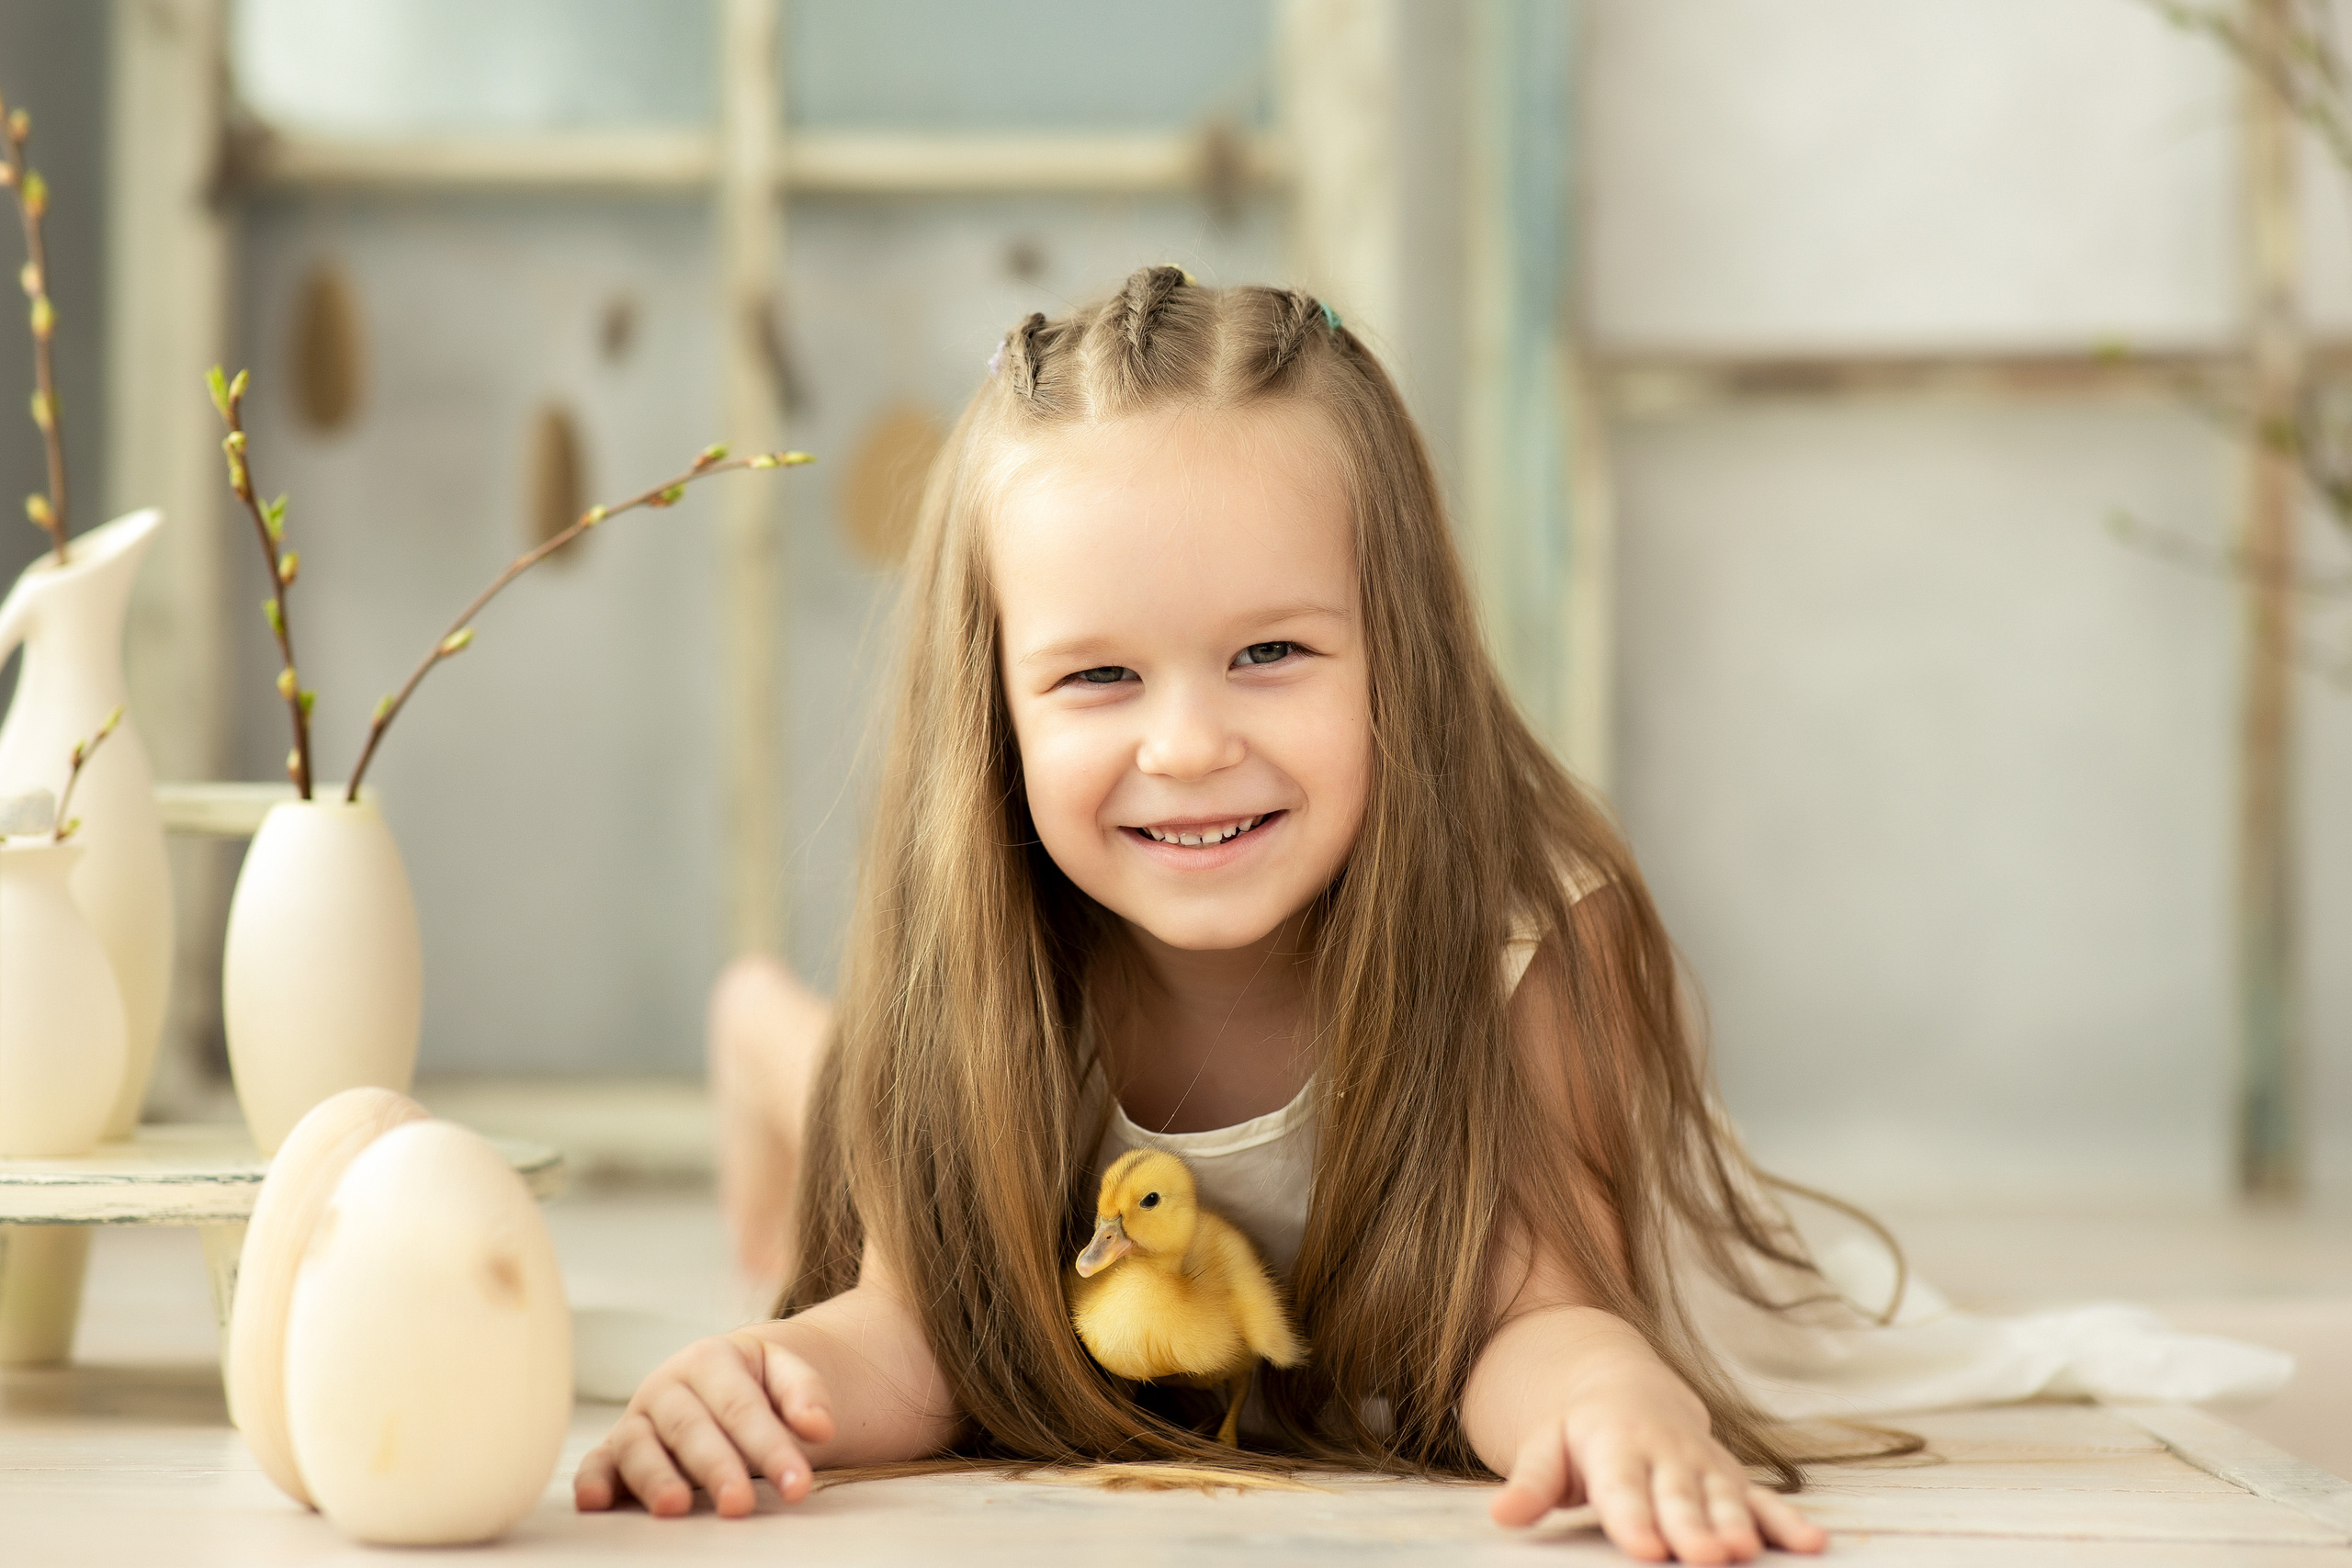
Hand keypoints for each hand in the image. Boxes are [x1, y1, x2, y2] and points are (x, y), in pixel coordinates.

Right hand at [574, 1329, 837, 1518]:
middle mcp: (667, 1386)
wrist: (721, 1375)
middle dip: (717, 1468)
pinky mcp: (615, 1449)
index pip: (742, 1408)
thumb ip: (804, 1393)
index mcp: (710, 1359)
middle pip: (692, 1429)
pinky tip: (595, 1501)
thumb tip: (820, 1427)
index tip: (797, 1484)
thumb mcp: (783, 1371)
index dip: (771, 1447)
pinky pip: (597, 1462)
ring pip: (640, 1447)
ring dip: (656, 1479)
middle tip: (740, 1503)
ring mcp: (638, 1418)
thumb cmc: (754, 1381)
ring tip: (676, 1507)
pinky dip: (592, 1480)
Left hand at [1488, 1365, 1825, 1563]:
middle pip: (1679, 1499)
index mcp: (1615, 1447)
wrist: (1626, 1390)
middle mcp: (1666, 1456)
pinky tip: (1814, 1543)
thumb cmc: (1579, 1436)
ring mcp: (1706, 1469)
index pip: (1623, 1490)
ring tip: (1747, 1552)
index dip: (1633, 1519)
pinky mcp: (1734, 1482)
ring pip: (1725, 1500)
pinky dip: (1789, 1521)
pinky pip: (1764, 1502)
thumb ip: (1530, 1484)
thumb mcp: (1546, 1449)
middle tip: (1705, 1558)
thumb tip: (1501, 1516)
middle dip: (1693, 1529)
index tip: (1642, 1547)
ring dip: (1739, 1526)